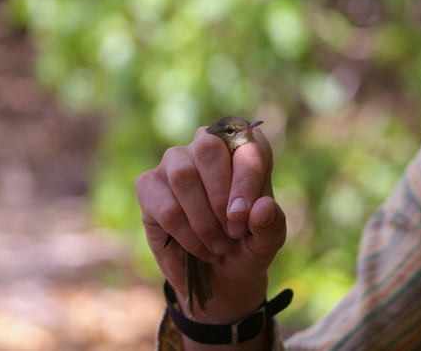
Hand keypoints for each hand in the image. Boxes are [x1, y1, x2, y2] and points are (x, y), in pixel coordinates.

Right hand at [136, 126, 285, 323]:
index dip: (245, 181)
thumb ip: (272, 224)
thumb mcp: (268, 242)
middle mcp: (207, 146)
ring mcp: (175, 162)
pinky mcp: (149, 185)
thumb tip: (262, 207)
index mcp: (245, 150)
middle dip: (220, 195)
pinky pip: (166, 206)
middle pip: (207, 148)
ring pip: (183, 175)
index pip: (246, 147)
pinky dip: (187, 234)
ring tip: (219, 246)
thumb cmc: (246, 246)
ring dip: (203, 219)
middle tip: (233, 232)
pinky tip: (201, 249)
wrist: (217, 275)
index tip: (242, 217)